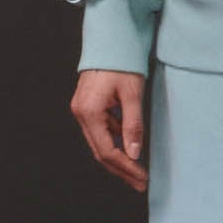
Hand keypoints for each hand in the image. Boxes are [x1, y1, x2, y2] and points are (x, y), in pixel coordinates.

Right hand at [72, 69, 148, 191]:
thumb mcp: (132, 95)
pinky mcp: (87, 106)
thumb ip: (133, 126)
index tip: (141, 178)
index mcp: (89, 113)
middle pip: (101, 151)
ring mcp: (81, 110)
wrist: (109, 40)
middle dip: (121, 169)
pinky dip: (115, 141)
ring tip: (137, 171)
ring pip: (100, 143)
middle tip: (140, 183)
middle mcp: (80, 114)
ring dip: (119, 157)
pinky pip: (100, 130)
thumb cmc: (121, 63)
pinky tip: (129, 146)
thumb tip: (134, 154)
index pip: (107, 151)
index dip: (125, 167)